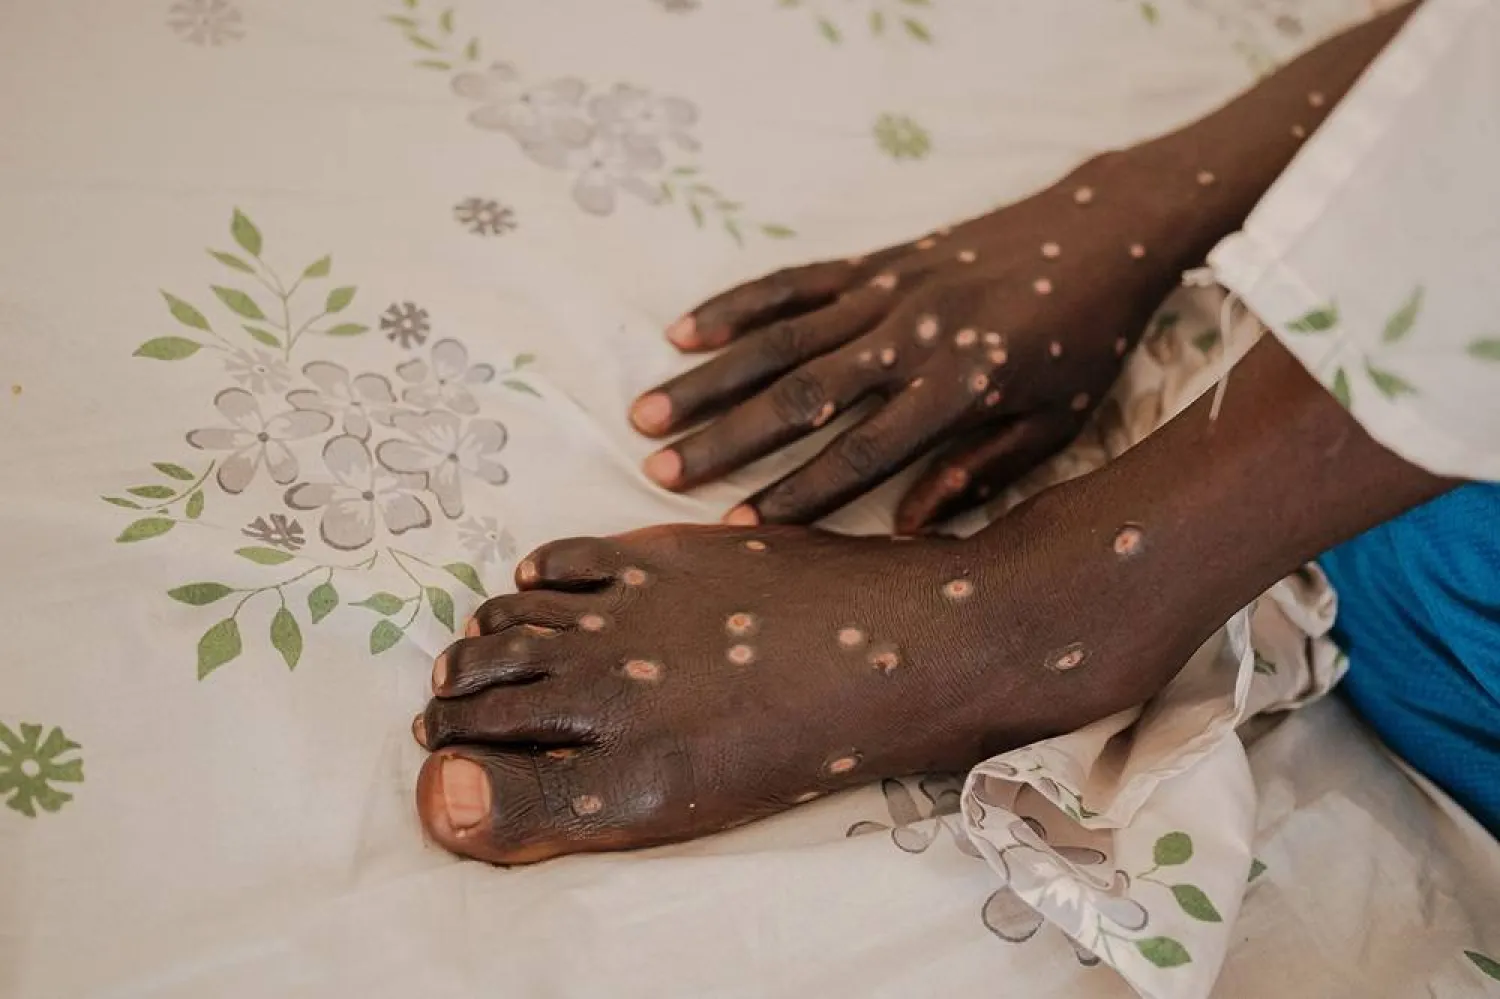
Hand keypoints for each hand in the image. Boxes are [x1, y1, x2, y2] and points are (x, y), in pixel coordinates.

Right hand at [630, 153, 1193, 530]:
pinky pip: (796, 281)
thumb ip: (980, 473)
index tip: (738, 529)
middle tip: (661, 472)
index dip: (798, 494)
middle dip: (726, 439)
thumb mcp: (1057, 423)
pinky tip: (685, 332)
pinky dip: (738, 306)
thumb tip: (903, 527)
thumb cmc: (1088, 338)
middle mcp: (913, 337)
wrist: (1110, 226)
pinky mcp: (881, 258)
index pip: (862, 452)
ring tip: (645, 410)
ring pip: (782, 338)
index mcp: (960, 387)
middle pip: (802, 397)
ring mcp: (890, 290)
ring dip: (711, 378)